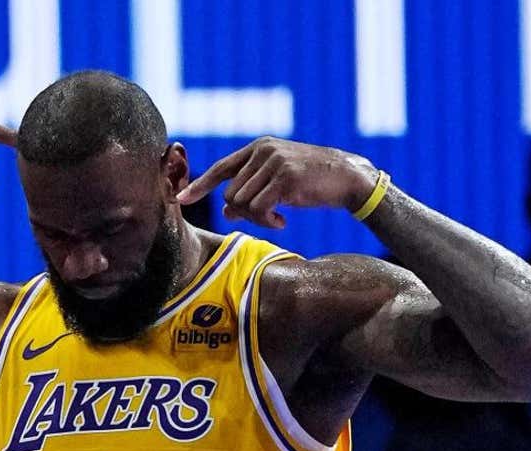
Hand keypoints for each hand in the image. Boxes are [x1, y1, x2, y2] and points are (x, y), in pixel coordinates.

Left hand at [176, 136, 378, 227]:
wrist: (349, 179)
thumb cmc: (314, 183)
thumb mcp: (279, 185)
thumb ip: (252, 192)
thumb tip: (227, 213)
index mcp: (259, 147)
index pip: (221, 168)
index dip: (200, 185)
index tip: (180, 199)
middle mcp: (263, 150)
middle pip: (230, 194)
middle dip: (243, 214)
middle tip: (267, 220)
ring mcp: (274, 162)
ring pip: (241, 203)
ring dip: (257, 220)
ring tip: (277, 219)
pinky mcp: (285, 177)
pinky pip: (258, 209)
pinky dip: (266, 222)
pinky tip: (283, 222)